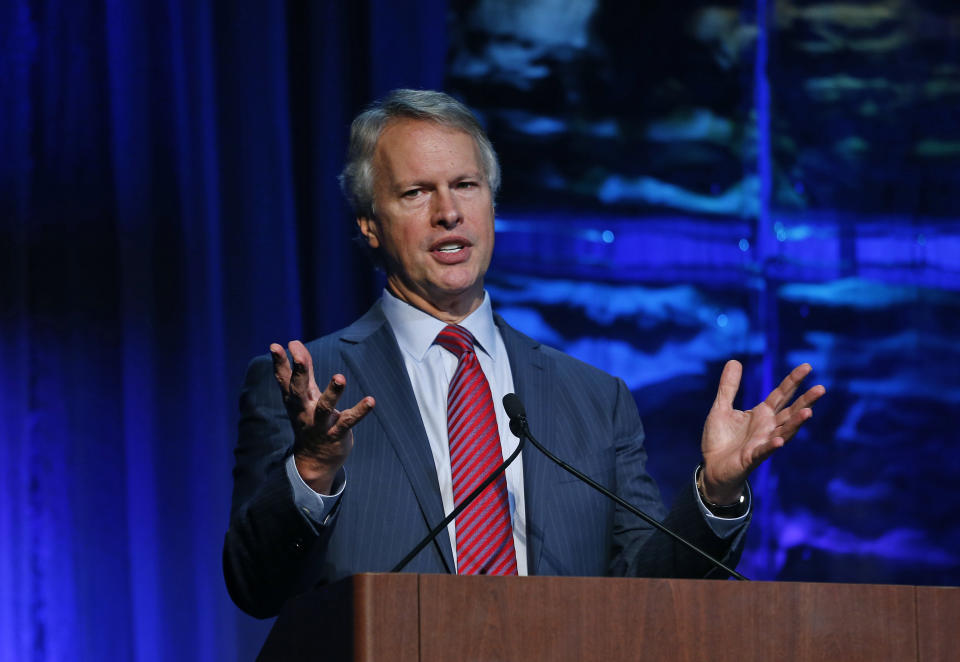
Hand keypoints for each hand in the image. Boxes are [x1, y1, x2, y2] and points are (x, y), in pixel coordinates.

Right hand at [271, 340, 374, 493]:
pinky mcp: (336, 434)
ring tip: (340, 377)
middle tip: (298, 356)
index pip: (285, 379)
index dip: (279, 363)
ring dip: (332, 392)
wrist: (314, 461)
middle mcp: (304, 411)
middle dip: (299, 373)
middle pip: (299, 390)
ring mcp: (320, 424)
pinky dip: (360, 411)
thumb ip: (302, 369)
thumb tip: (293, 342)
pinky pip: (348, 422)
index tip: (275, 346)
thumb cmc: (309, 420)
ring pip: (324, 407)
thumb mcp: (305, 395)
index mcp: (295, 400)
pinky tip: (371, 401)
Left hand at [700, 360, 824, 503]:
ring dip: (795, 423)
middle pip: (790, 412)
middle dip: (805, 401)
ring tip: (808, 412)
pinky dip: (772, 446)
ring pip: (784, 432)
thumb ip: (729, 387)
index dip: (792, 381)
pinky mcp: (752, 458)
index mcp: (761, 414)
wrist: (711, 467)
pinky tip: (779, 441)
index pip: (781, 394)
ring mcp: (763, 443)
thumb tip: (734, 360)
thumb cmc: (719, 439)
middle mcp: (767, 427)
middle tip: (821, 388)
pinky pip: (764, 451)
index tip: (807, 367)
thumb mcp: (721, 408)